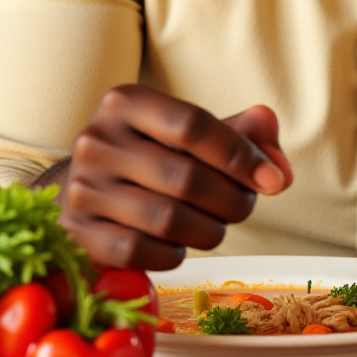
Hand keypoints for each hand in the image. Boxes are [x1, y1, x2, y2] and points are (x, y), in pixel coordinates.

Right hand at [59, 84, 292, 270]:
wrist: (80, 187)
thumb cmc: (151, 154)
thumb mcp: (191, 132)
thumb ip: (243, 135)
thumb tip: (279, 169)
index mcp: (126, 102)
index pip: (193, 125)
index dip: (241, 155)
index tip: (274, 180)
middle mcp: (96, 140)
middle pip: (185, 177)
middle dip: (232, 199)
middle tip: (245, 205)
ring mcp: (82, 189)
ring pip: (167, 220)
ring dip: (209, 230)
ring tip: (216, 225)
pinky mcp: (77, 234)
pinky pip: (140, 253)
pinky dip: (173, 254)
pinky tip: (179, 244)